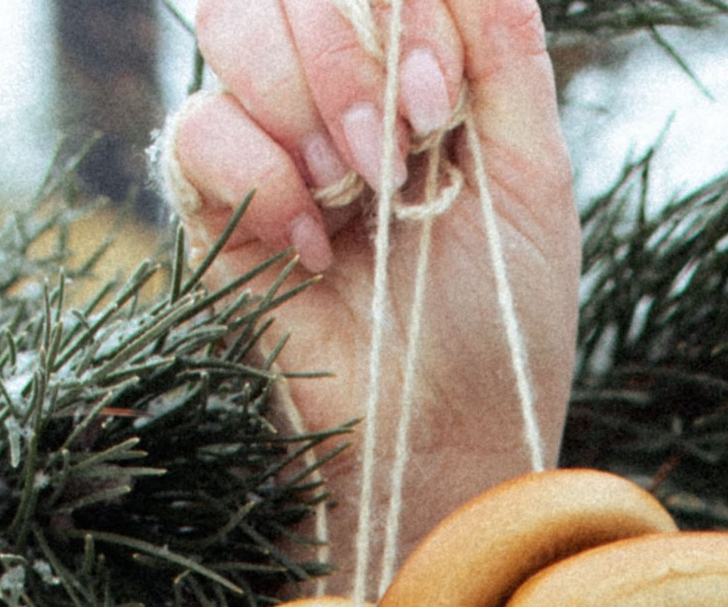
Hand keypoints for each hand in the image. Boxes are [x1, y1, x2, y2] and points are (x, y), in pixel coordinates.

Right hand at [164, 0, 579, 584]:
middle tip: (396, 164)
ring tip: (354, 196)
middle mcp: (331, 86)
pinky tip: (308, 248)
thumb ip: (506, 56)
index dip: (399, 14)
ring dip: (302, 103)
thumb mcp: (532, 179)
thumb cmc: (501, 326)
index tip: (441, 107)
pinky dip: (259, 177)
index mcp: (407, 67)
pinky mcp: (213, 202)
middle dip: (350, 60)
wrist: (448, 442)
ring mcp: (268, 136)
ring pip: (231, 21)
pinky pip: (195, 124)